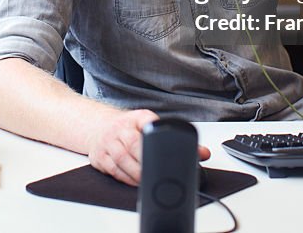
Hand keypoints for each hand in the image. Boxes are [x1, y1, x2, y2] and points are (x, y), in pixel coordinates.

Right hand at [85, 109, 210, 185]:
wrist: (98, 128)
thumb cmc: (128, 129)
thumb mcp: (150, 127)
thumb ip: (176, 139)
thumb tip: (204, 153)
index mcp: (138, 118)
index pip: (149, 122)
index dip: (157, 134)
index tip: (165, 148)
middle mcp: (121, 128)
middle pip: (133, 144)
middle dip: (145, 161)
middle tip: (157, 173)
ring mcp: (109, 142)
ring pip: (122, 160)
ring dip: (136, 174)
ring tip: (148, 182)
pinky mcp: (101, 156)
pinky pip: (114, 170)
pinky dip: (126, 179)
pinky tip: (135, 183)